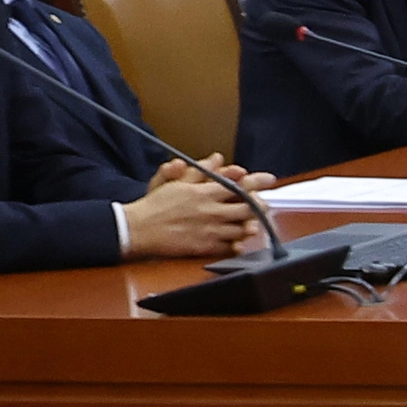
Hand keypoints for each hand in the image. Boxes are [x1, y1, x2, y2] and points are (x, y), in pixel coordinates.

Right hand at [122, 159, 262, 258]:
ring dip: (252, 225)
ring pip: (243, 229)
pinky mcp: (206, 247)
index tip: (269, 179)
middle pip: (248, 209)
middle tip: (264, 204)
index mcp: (204, 193)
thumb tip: (217, 158)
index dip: (257, 182)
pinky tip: (240, 240)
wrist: (137, 229)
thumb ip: (199, 169)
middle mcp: (211, 212)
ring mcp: (211, 231)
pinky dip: (239, 243)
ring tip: (255, 222)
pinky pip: (231, 247)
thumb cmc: (155, 204)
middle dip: (260, 206)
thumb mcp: (174, 180)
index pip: (238, 185)